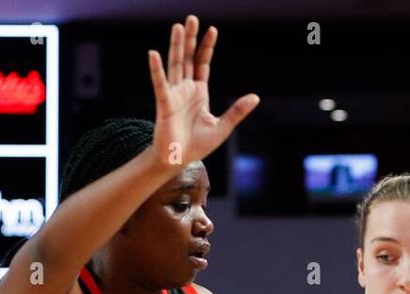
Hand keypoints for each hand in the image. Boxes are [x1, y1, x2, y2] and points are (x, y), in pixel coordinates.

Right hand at [148, 15, 258, 169]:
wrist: (179, 160)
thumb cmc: (197, 145)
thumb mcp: (223, 127)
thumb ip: (237, 111)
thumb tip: (256, 97)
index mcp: (198, 92)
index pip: (202, 63)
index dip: (206, 47)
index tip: (212, 30)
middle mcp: (185, 89)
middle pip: (187, 58)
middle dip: (190, 39)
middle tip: (192, 18)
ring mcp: (174, 94)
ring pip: (175, 64)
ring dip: (176, 46)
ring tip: (178, 27)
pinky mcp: (165, 104)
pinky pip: (160, 84)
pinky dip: (156, 69)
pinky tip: (154, 53)